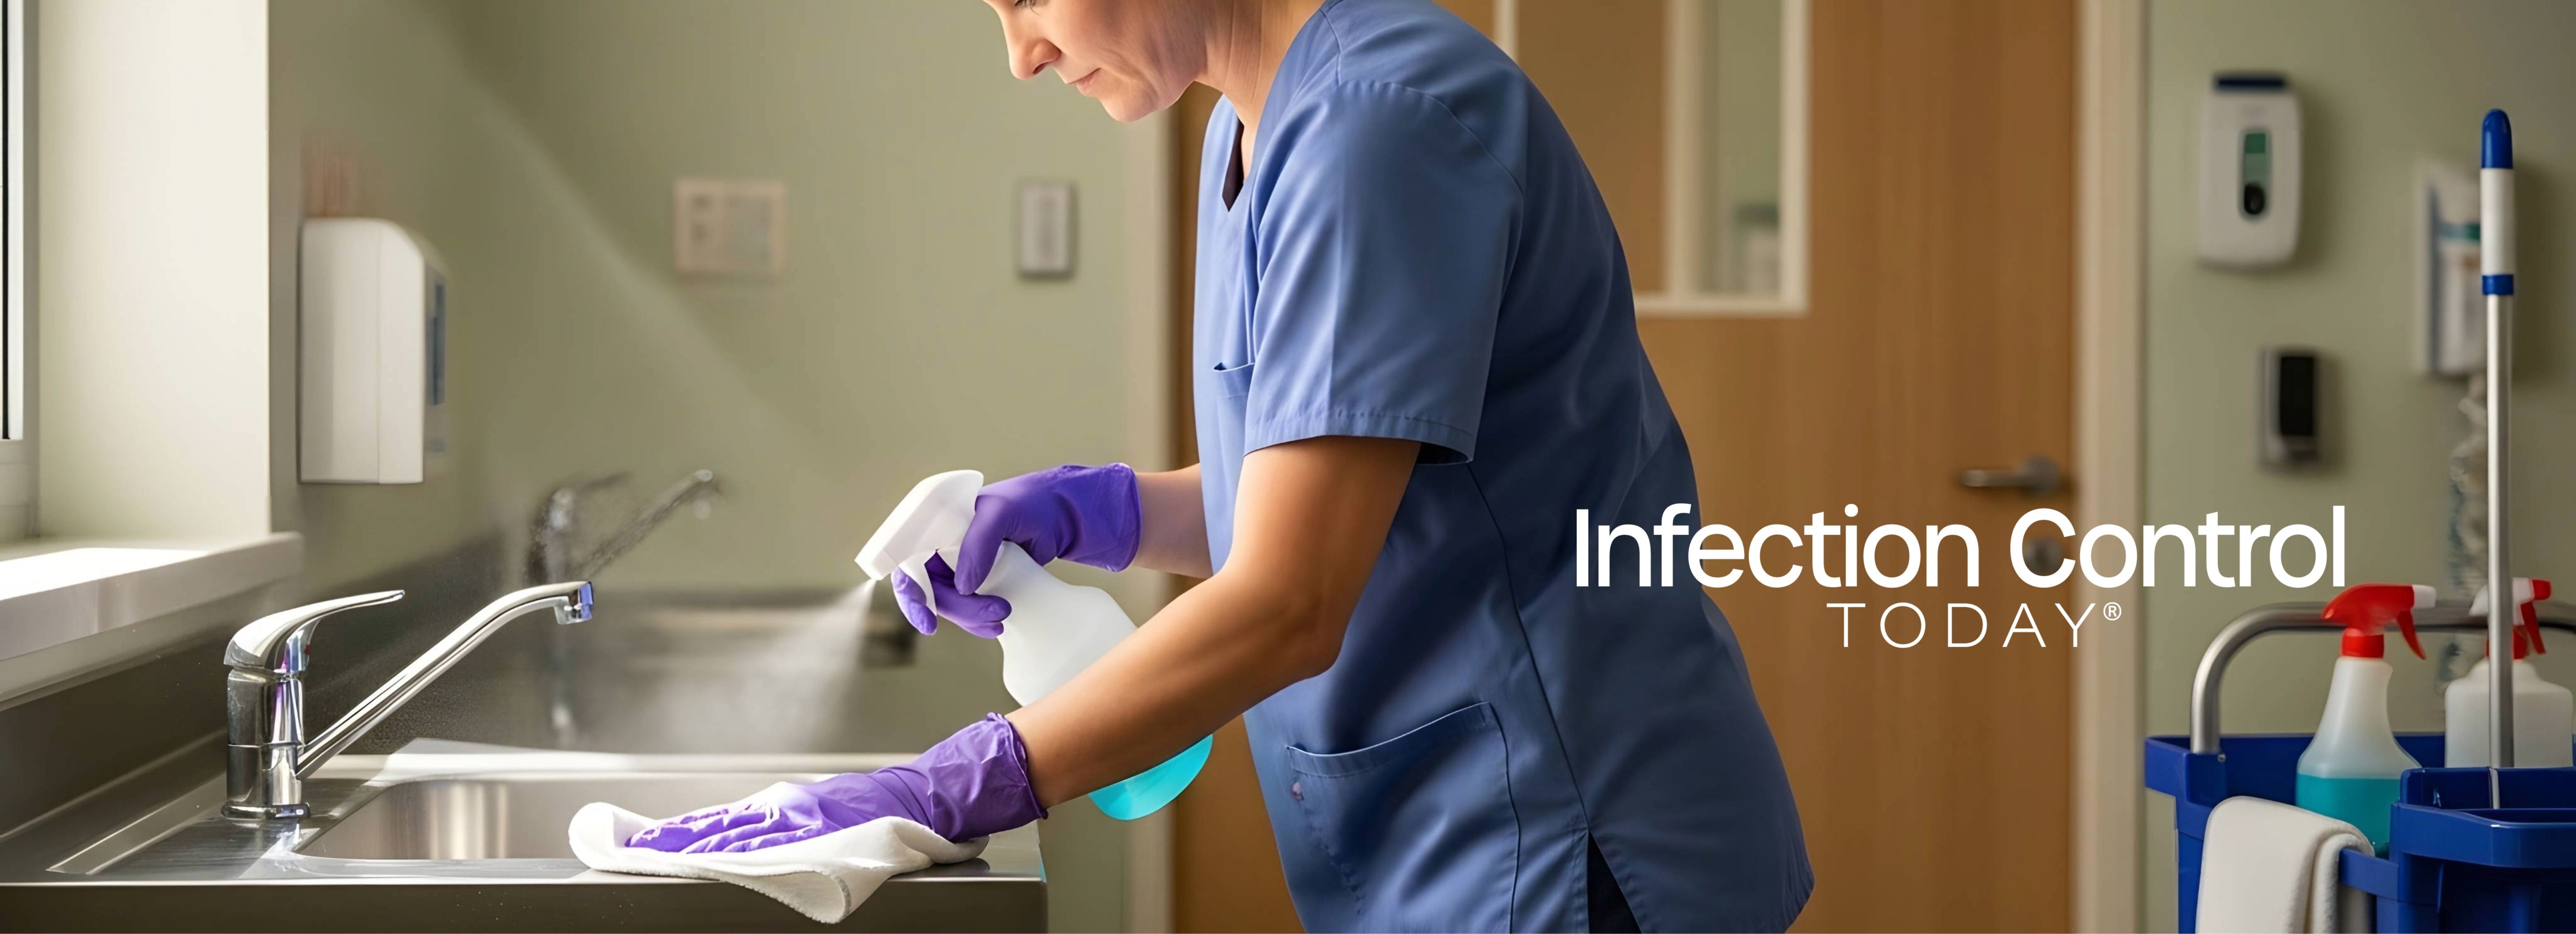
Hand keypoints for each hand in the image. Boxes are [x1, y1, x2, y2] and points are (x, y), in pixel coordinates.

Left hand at [626, 714, 1044, 852]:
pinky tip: (708, 857)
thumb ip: (797, 827)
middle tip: (625, 848)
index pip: (721, 823)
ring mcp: (803, 821)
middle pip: (717, 828)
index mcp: (791, 805)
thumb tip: (756, 843)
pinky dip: (732, 851)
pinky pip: (767, 846)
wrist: (935, 795)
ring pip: (733, 836)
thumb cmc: (893, 808)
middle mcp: (789, 809)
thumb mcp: (834, 811)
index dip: (677, 833)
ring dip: (690, 846)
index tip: (638, 842)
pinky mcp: (822, 831)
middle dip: (671, 840)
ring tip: (650, 854)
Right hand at [891, 464, 1140, 636]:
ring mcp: (961, 564)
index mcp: (937, 524)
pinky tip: (998, 625)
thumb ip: (978, 545)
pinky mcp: (981, 580)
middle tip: (995, 614)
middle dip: (957, 609)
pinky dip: (978, 620)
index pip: (909, 562)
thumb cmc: (1031, 502)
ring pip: (950, 602)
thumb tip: (963, 587)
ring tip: (1002, 618)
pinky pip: (968, 606)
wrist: (1065, 515)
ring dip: (970, 618)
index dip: (912, 594)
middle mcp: (943, 545)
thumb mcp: (1002, 514)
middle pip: (930, 589)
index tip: (928, 622)